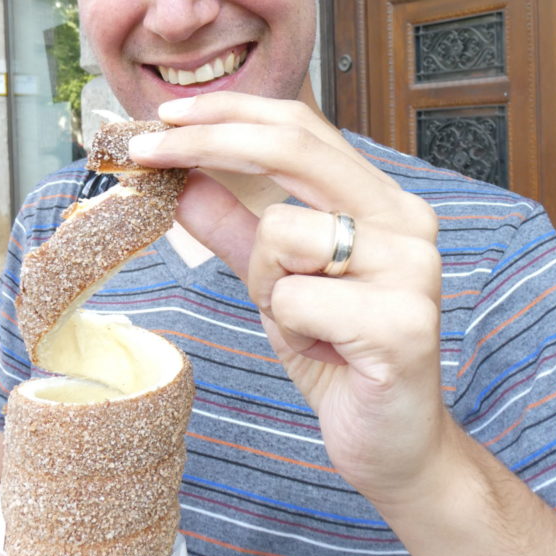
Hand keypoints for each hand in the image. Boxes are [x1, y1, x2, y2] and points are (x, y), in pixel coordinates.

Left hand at [128, 92, 449, 509]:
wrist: (391, 442)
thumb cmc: (335, 351)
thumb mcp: (271, 279)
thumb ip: (232, 226)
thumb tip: (179, 177)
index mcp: (380, 199)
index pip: (301, 126)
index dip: (230, 112)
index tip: (165, 115)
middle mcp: (406, 218)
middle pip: (291, 147)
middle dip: (206, 142)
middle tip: (144, 149)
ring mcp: (411, 267)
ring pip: (282, 232)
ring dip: (265, 283)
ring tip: (301, 323)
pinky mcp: (402, 322)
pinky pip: (294, 301)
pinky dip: (288, 330)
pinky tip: (325, 353)